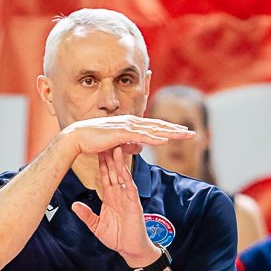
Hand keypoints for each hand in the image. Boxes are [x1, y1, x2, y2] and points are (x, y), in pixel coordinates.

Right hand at [61, 114, 192, 159]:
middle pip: (159, 126)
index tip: (183, 132)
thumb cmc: (94, 141)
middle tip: (193, 134)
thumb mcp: (117, 144)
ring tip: (184, 136)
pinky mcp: (120, 133)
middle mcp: (132, 122)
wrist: (77, 138)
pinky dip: (153, 138)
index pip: (155, 127)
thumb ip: (129, 144)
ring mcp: (127, 127)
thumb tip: (139, 148)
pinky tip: (165, 140)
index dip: (170, 129)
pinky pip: (140, 136)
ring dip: (170, 133)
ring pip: (153, 130)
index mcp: (131, 124)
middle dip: (177, 130)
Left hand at [71, 147, 157, 266]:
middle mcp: (119, 194)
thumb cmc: (117, 237)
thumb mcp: (96, 226)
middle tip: (104, 140)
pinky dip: (127, 178)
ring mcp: (127, 197)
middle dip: (109, 157)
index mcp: (110, 197)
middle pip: (113, 171)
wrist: (131, 249)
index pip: (105, 176)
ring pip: (123, 176)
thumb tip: (74, 206)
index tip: (94, 150)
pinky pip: (130, 188)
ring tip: (115, 147)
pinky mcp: (134, 203)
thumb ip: (86, 215)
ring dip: (119, 162)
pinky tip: (123, 168)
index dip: (100, 164)